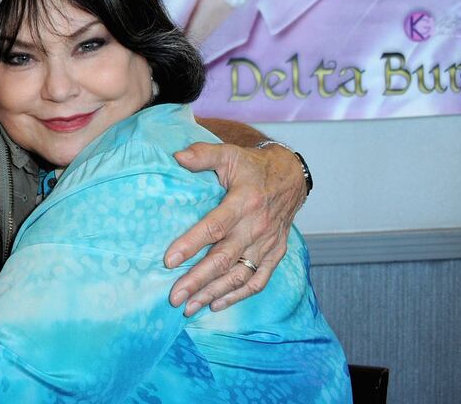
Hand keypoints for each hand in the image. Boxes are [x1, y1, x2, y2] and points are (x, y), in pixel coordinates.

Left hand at [164, 141, 305, 314]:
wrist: (291, 176)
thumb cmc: (252, 166)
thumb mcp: (229, 154)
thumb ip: (203, 155)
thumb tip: (176, 157)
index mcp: (244, 202)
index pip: (214, 227)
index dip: (192, 244)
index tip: (169, 260)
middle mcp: (257, 226)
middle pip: (224, 259)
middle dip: (197, 280)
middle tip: (174, 296)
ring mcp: (268, 243)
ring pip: (239, 276)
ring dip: (213, 293)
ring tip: (189, 307)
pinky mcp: (275, 254)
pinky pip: (258, 281)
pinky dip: (238, 296)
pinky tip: (216, 304)